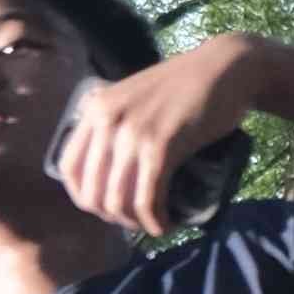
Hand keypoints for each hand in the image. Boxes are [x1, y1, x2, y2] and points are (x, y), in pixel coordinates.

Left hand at [57, 38, 265, 236]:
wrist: (224, 68)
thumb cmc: (185, 87)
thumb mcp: (135, 99)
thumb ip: (114, 123)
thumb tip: (104, 170)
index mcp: (95, 109)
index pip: (68, 169)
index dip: (86, 199)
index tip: (109, 207)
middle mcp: (107, 120)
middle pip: (92, 193)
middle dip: (113, 217)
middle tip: (136, 219)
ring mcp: (132, 133)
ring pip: (118, 201)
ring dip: (135, 223)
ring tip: (153, 222)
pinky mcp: (161, 146)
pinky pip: (147, 199)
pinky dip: (155, 221)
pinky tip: (165, 225)